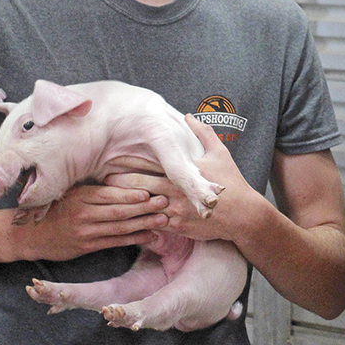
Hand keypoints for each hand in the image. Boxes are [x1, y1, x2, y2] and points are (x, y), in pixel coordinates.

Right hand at [10, 183, 165, 261]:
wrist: (29, 234)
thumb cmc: (55, 208)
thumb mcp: (71, 192)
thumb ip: (95, 189)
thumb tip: (125, 178)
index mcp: (81, 196)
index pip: (110, 194)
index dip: (132, 193)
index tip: (151, 189)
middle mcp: (84, 214)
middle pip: (119, 211)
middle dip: (144, 207)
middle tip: (165, 201)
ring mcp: (85, 232)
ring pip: (119, 228)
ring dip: (144, 223)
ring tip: (163, 219)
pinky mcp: (86, 246)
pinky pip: (114, 242)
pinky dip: (134, 239)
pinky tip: (150, 236)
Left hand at [103, 114, 257, 242]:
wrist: (242, 215)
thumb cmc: (232, 181)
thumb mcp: (219, 152)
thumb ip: (202, 133)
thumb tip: (189, 116)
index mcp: (182, 171)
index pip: (150, 165)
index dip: (130, 161)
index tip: (112, 156)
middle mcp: (176, 191)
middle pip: (141, 186)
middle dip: (120, 182)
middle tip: (101, 176)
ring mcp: (175, 211)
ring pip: (143, 207)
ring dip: (125, 203)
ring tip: (106, 199)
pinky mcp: (177, 228)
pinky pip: (152, 225)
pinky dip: (137, 222)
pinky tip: (123, 219)